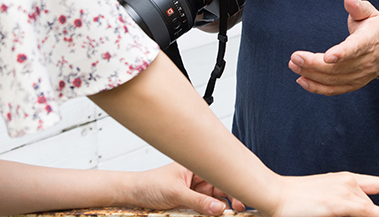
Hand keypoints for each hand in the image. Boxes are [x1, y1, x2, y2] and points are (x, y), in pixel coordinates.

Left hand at [129, 162, 245, 213]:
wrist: (135, 194)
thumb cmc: (151, 185)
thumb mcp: (176, 194)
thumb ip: (199, 202)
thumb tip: (220, 209)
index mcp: (195, 165)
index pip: (218, 172)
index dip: (231, 181)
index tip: (243, 193)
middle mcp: (197, 176)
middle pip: (220, 186)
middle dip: (231, 195)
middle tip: (239, 208)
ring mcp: (194, 189)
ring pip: (214, 198)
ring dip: (221, 206)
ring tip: (230, 212)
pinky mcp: (190, 201)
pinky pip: (205, 207)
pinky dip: (212, 211)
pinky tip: (217, 214)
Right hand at [268, 172, 378, 216]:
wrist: (276, 194)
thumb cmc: (296, 197)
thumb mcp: (326, 195)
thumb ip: (345, 200)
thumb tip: (362, 209)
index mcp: (344, 178)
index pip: (378, 184)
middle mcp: (348, 181)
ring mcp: (345, 192)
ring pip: (373, 208)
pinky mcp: (340, 204)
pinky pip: (369, 213)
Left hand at [288, 0, 378, 94]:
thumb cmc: (376, 28)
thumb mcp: (371, 13)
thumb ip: (358, 7)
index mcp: (369, 42)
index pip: (355, 49)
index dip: (342, 53)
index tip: (327, 56)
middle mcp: (365, 62)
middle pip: (338, 67)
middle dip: (314, 64)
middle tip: (294, 57)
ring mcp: (360, 76)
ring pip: (334, 80)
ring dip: (311, 74)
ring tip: (293, 65)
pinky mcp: (353, 84)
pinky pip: (334, 89)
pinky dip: (317, 87)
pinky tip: (301, 80)